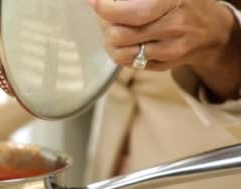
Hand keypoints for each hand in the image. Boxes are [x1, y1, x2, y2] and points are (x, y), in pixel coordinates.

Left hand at [88, 0, 240, 98]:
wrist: (211, 31)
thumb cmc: (185, 4)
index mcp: (174, 2)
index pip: (134, 13)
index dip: (108, 9)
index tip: (94, 2)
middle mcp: (174, 27)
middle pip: (120, 35)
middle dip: (104, 24)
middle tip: (104, 14)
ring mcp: (169, 50)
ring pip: (120, 52)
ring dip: (108, 40)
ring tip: (112, 27)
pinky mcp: (163, 66)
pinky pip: (128, 63)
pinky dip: (118, 51)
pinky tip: (123, 41)